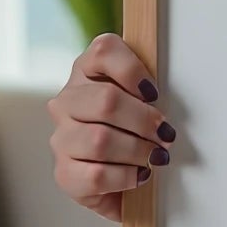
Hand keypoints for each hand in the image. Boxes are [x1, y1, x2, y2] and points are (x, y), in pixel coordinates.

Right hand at [49, 33, 175, 221]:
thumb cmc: (131, 128)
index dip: (134, 71)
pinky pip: (96, 175)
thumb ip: (146, 84)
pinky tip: (138, 174)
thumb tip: (158, 95)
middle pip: (106, 100)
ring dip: (138, 151)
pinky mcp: (65, 173)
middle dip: (144, 120)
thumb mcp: (141, 96)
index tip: (154, 93)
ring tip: (155, 156)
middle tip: (164, 134)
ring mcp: (62, 138)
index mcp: (86, 72)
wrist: (113, 176)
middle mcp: (67, 102)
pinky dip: (126, 176)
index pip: (103, 51)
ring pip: (100, 140)